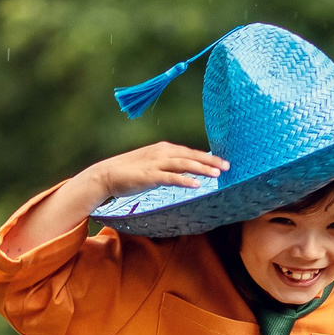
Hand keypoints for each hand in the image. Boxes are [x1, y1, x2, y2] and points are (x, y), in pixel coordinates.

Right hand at [86, 141, 228, 198]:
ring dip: (202, 169)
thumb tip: (184, 172)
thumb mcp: (152, 165)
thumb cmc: (129, 172)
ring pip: (184, 164)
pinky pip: (171, 178)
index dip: (207, 156)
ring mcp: (156, 163)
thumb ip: (168, 166)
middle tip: (228, 166)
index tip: (222, 162)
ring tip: (217, 174)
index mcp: (164, 149)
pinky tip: (196, 185)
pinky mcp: (149, 176)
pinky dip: (184, 180)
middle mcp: (162, 153)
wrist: (105, 175)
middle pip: (191, 155)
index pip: (190, 152)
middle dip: (211, 161)